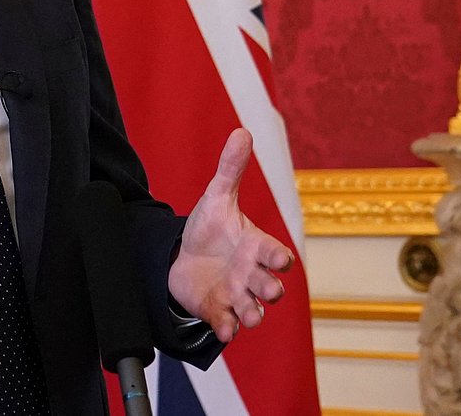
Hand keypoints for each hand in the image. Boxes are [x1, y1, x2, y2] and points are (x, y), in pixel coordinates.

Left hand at [167, 128, 293, 342]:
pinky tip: (223, 329)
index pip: (275, 254)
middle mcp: (250, 275)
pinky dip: (226, 327)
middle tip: (267, 289)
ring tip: (247, 316)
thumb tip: (242, 131)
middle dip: (269, 289)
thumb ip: (230, 169)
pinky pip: (225, 323)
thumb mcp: (217, 197)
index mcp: (255, 247)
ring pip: (252, 311)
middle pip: (269, 287)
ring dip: (252, 314)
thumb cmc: (210, 228)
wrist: (182, 256)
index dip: (278, 258)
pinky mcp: (216, 310)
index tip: (278, 259)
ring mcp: (235, 295)